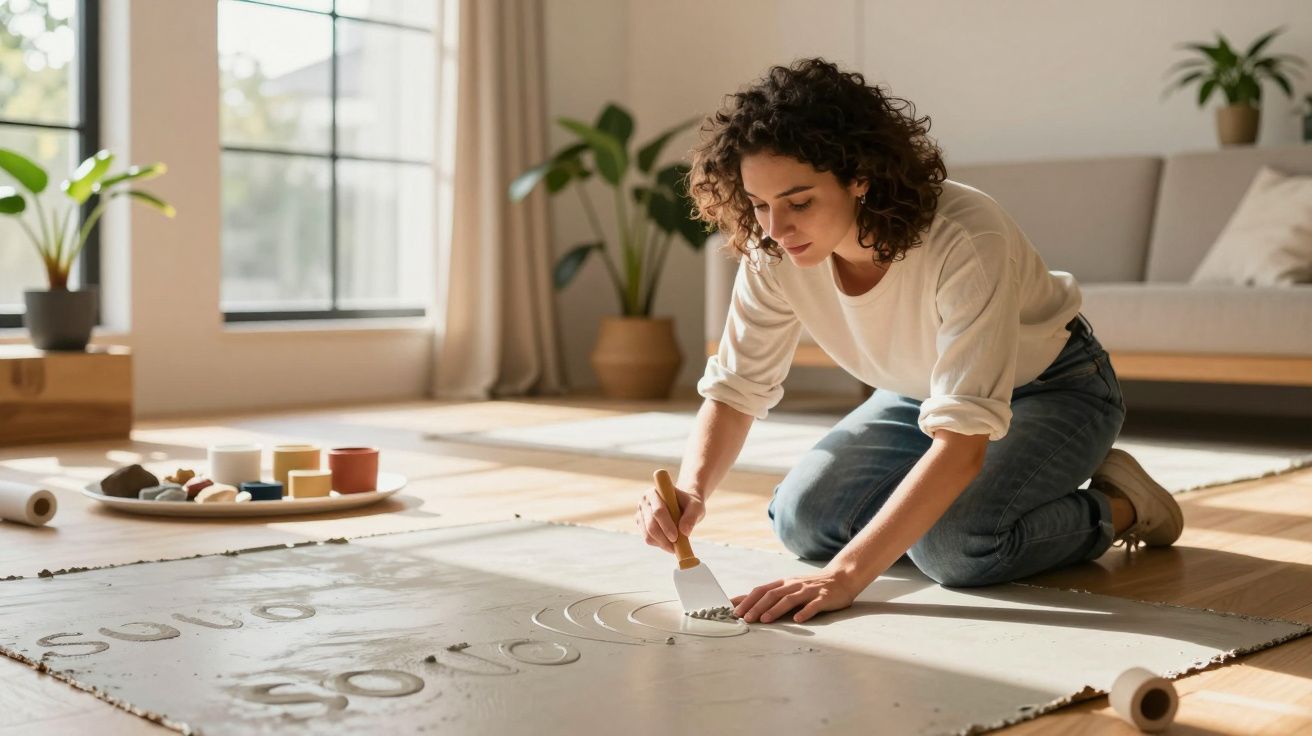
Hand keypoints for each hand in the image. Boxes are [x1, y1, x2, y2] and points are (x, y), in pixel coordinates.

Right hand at [634, 483, 704, 553]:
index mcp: (655, 492)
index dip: (666, 526)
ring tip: (675, 545)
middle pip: (651, 525)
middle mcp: (644, 502)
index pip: (658, 511)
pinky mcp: (641, 525)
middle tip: (676, 547)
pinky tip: (669, 542)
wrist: (683, 506)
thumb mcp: (696, 507)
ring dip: (662, 544)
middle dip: (664, 538)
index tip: (676, 537)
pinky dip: (659, 544)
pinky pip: (648, 539)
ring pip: (648, 535)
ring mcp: (641, 514)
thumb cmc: (689, 504)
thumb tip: (684, 532)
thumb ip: (692, 516)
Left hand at [732, 567, 860, 623]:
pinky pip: (813, 605)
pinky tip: (798, 620)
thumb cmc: (811, 586)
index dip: (747, 599)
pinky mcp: (823, 598)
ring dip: (775, 610)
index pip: (761, 590)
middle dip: (757, 606)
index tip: (732, 610)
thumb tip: (747, 605)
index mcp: (784, 583)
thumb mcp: (790, 588)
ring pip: (789, 599)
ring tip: (764, 620)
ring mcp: (809, 591)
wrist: (841, 578)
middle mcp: (794, 585)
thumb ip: (772, 596)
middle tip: (745, 618)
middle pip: (772, 594)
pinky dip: (805, 612)